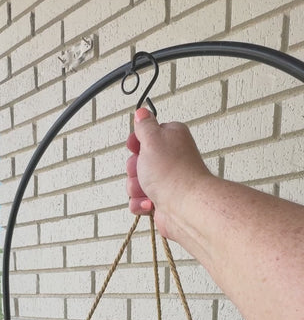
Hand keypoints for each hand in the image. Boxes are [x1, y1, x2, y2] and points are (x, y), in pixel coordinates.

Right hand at [126, 108, 209, 240]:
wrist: (185, 207)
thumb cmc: (172, 173)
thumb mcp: (152, 139)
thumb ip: (145, 125)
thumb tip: (142, 112)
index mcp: (170, 139)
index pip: (145, 135)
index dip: (136, 143)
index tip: (135, 147)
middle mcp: (169, 159)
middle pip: (137, 161)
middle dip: (135, 169)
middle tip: (145, 171)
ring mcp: (164, 181)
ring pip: (135, 182)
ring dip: (136, 188)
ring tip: (149, 190)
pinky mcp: (160, 200)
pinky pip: (139, 200)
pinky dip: (141, 203)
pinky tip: (150, 203)